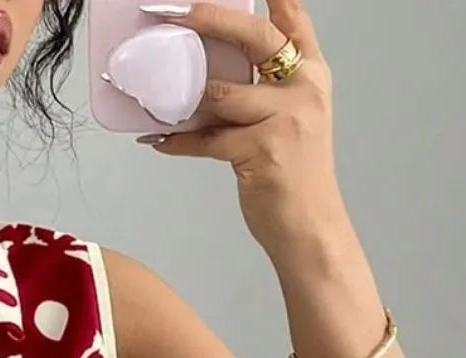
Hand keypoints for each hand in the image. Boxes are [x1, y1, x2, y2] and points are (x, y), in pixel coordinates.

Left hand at [139, 0, 346, 258]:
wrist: (311, 228)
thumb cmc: (296, 177)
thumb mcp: (294, 120)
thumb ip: (267, 88)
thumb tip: (217, 72)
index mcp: (312, 75)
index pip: (295, 20)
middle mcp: (303, 88)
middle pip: (254, 36)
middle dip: (210, 18)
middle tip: (173, 12)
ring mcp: (284, 118)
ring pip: (220, 93)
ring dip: (182, 96)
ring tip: (153, 95)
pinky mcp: (262, 150)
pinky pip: (207, 140)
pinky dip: (178, 141)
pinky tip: (158, 140)